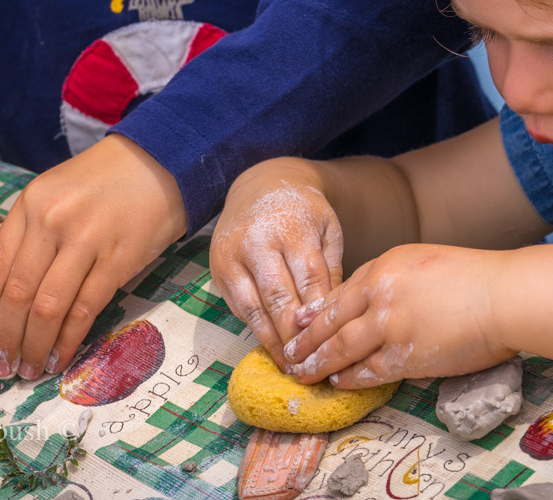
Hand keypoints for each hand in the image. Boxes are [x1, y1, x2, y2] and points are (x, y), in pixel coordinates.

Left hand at [0, 134, 186, 379]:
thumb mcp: (58, 192)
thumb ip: (33, 231)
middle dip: (6, 337)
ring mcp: (86, 240)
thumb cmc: (108, 180)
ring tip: (30, 368)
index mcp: (31, 203)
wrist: (161, 160)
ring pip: (48, 307)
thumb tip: (12, 291)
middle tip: (3, 366)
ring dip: (35, 345)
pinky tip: (61, 356)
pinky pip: (85, 308)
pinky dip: (69, 338)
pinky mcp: (118, 259)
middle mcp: (52, 220)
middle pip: (18, 292)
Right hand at [210, 160, 342, 370]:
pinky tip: (273, 347)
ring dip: (273, 341)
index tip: (334, 342)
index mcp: (289, 228)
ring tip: (291, 366)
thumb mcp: (327, 228)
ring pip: (253, 308)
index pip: (308, 279)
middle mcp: (256, 242)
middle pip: (278, 298)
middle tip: (312, 366)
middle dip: (295, 335)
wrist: (260, 185)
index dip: (320, 315)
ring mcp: (232, 256)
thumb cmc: (302, 212)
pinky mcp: (218, 269)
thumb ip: (330, 268)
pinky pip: (238, 307)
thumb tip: (331, 316)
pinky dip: (256, 329)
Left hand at [283, 244, 516, 387]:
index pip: (339, 293)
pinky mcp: (407, 355)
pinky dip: (351, 377)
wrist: (505, 295)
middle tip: (289, 355)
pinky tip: (339, 382)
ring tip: (304, 374)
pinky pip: (370, 370)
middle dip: (307, 342)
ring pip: (343, 349)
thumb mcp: (422, 261)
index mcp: (384, 267)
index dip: (315, 314)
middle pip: (332, 322)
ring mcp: (391, 325)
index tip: (299, 324)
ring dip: (321, 364)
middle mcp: (380, 294)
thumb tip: (366, 299)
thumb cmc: (473, 278)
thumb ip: (390, 278)